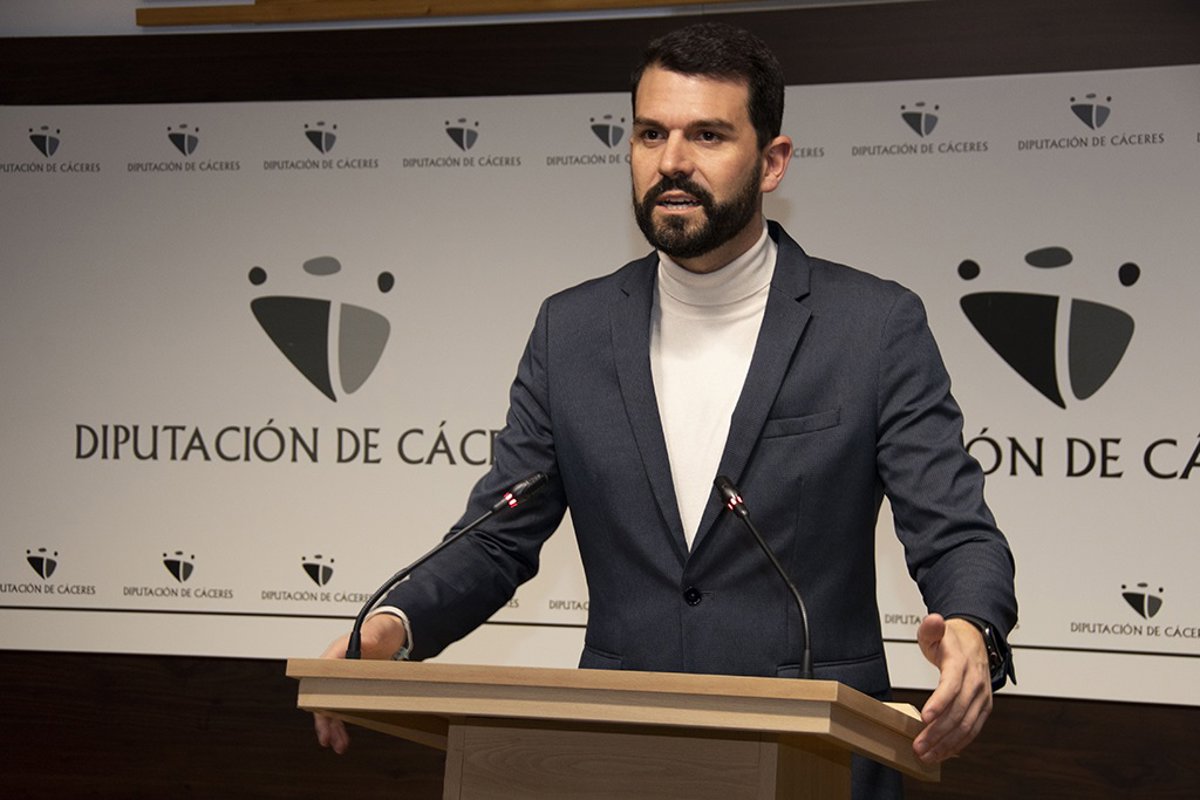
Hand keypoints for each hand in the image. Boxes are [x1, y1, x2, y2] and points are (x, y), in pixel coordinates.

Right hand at [313, 614, 406, 754]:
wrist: (394, 633)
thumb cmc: (381, 630)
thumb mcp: (377, 631)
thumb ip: (370, 637)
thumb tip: (366, 641)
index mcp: (336, 654)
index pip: (320, 677)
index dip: (318, 696)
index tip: (319, 712)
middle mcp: (336, 670)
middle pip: (323, 696)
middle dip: (324, 719)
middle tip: (326, 738)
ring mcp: (344, 681)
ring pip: (332, 707)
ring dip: (333, 727)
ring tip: (337, 745)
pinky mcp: (354, 689)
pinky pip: (345, 708)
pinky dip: (343, 724)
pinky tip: (344, 738)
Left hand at [912, 614, 991, 763]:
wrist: (976, 640)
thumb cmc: (952, 639)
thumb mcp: (936, 629)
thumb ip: (931, 628)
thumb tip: (933, 620)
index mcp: (962, 663)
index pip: (952, 685)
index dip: (939, 703)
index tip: (924, 717)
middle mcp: (975, 682)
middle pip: (958, 712)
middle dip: (938, 732)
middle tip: (918, 745)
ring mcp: (982, 697)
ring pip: (967, 725)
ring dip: (947, 743)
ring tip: (927, 755)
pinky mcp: (983, 707)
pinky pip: (973, 729)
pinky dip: (958, 743)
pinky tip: (943, 752)